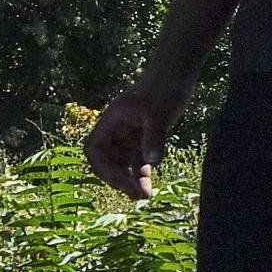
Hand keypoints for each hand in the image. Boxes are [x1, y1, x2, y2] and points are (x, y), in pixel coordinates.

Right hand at [85, 80, 187, 200]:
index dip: (102, 168)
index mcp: (111, 121)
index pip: (94, 150)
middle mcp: (116, 130)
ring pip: (122, 165)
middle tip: (135, 194)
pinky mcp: (143, 139)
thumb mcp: (159, 112)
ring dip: (129, 181)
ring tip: (143, 197)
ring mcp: (129, 136)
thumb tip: (152, 161)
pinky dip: (141, 176)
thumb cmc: (164, 88)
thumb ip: (154, 137)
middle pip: (107, 162)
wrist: (177, 74)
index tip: (119, 180)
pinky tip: (149, 190)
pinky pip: (137, 163)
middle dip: (117, 179)